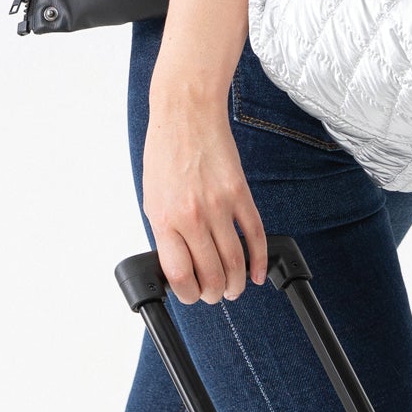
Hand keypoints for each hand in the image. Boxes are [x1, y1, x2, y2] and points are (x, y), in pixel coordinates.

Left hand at [142, 76, 267, 303]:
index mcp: (165, 220)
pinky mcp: (240, 194)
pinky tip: (256, 272)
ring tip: (235, 289)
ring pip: (235, 261)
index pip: (180, 275)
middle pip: (211, 274)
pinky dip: (259, 260)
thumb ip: (167, 233)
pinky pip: (255, 235)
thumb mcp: (153, 199)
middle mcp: (192, 217)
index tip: (192, 296)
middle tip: (216, 295)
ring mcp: (219, 206)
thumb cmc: (165, 154)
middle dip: (215, 294)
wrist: (186, 115)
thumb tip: (181, 264)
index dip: (189, 295)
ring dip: (236, 283)